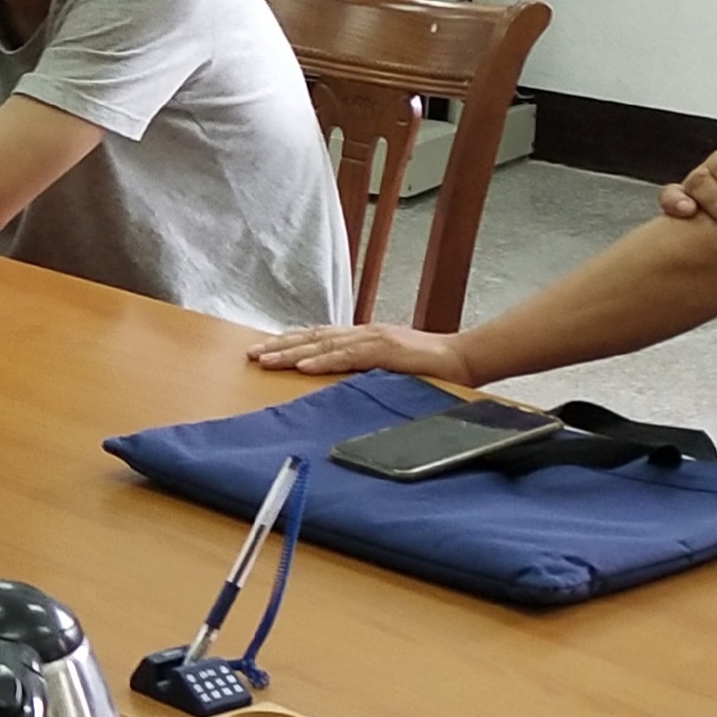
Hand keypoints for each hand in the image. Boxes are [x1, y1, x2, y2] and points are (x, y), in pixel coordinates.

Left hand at [248, 319, 469, 379]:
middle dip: (280, 346)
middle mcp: (364, 333)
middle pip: (313, 338)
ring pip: (324, 345)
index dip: (290, 343)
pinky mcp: (387, 352)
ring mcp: (375, 340)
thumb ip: (365, 370)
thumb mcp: (390, 368)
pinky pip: (349, 356)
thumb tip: (339, 382)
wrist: (466, 358)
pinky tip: (304, 366)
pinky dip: (324, 361)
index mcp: (364, 337)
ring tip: (265, 360)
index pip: (319, 338)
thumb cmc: (430, 367)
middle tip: (251, 355)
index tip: (264, 350)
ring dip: (292, 353)